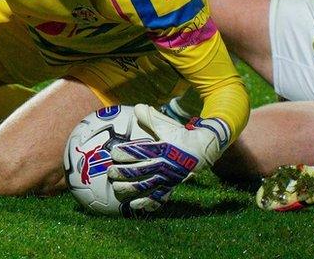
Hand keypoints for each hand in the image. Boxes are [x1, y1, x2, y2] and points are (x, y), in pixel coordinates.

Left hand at [108, 104, 229, 212]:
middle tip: (110, 172)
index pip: (140, 152)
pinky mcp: (171, 186)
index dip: (125, 153)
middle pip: (139, 171)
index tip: (113, 152)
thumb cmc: (180, 136)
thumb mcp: (167, 125)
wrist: (202, 150)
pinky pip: (158, 197)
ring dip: (129, 189)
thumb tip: (136, 107)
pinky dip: (146, 203)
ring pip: (145, 186)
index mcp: (162, 148)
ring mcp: (168, 177)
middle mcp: (164, 164)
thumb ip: (151, 118)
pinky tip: (134, 206)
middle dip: (122, 172)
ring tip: (117, 189)